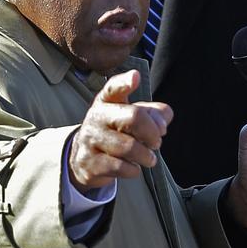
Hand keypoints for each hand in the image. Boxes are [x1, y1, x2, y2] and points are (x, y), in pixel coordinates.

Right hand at [69, 70, 173, 192]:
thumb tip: (162, 124)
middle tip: (157, 142)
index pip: (114, 88)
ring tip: (149, 158)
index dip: (125, 82)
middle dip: (152, 132)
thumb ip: (153, 114)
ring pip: (129, 147)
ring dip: (146, 156)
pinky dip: (134, 170)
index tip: (135, 77)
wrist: (83, 158)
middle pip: (133, 118)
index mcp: (107, 101)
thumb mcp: (131, 117)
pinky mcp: (89, 162)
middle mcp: (96, 117)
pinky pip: (120, 167)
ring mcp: (91, 140)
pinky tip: (133, 168)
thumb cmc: (115, 132)